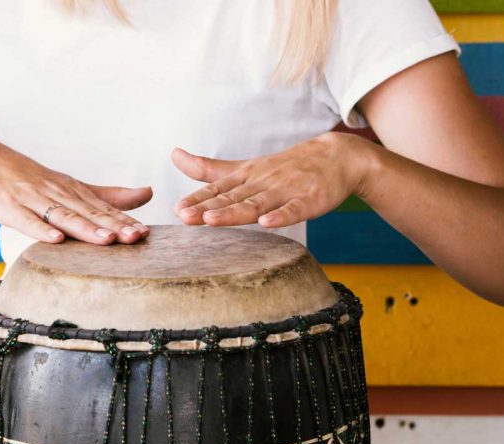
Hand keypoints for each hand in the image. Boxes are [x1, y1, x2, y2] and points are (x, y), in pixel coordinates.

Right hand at [0, 141, 151, 243]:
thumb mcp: (72, 185)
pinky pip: (28, 221)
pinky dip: (42, 230)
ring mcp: (34, 201)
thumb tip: (148, 193)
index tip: (146, 233)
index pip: (104, 209)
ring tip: (106, 240)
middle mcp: (58, 194)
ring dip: (86, 228)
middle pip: (89, 213)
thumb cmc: (31, 179)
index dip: (125, 221)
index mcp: (74, 191)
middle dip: (113, 226)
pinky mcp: (11, 208)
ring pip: (64, 217)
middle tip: (136, 237)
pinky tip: (56, 239)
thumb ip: (108, 195)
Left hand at [172, 132, 375, 226]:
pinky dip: (281, 216)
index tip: (177, 209)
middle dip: (207, 207)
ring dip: (234, 212)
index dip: (197, 199)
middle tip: (185, 216)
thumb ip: (209, 169)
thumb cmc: (284, 168)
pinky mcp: (309, 200)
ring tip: (212, 219)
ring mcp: (285, 191)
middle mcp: (262, 182)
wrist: (336, 156)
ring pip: (256, 204)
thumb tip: (173, 154)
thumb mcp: (243, 167)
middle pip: (232, 198)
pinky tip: (267, 223)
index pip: (217, 189)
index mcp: (245, 177)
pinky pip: (294, 209)